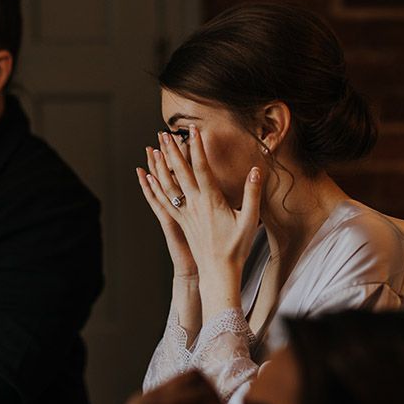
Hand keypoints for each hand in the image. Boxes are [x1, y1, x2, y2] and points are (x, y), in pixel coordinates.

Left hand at [145, 126, 261, 314]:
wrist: (219, 272)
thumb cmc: (237, 247)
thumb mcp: (250, 220)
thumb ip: (252, 194)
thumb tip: (255, 170)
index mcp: (211, 201)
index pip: (202, 168)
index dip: (197, 148)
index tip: (193, 131)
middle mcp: (194, 205)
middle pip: (180, 172)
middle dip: (172, 151)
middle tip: (164, 133)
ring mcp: (185, 213)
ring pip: (168, 184)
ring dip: (160, 165)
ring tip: (153, 148)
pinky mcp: (181, 222)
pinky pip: (163, 200)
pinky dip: (154, 187)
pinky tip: (148, 177)